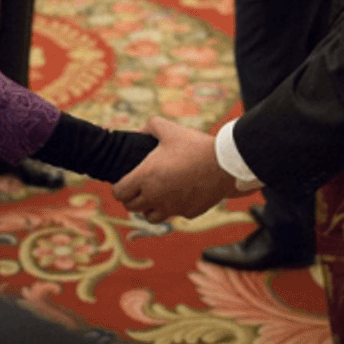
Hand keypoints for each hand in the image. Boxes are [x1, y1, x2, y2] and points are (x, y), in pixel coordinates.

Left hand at [112, 117, 243, 221]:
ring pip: (150, 216)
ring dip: (149, 207)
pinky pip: (174, 214)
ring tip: (157, 193)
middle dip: (132, 197)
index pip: (119, 193)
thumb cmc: (195, 145)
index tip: (124, 181)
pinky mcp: (188, 213)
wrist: (225, 163)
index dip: (119, 187)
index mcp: (146, 177)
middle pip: (131, 207)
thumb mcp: (170, 129)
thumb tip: (137, 132)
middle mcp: (155, 196)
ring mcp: (172, 208)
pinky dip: (174, 207)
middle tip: (139, 186)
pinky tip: (181, 193)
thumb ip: (149, 127)